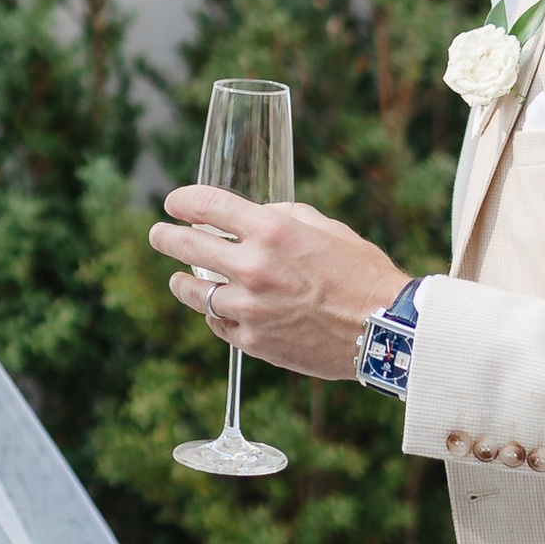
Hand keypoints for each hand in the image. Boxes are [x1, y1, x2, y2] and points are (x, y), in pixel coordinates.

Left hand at [148, 185, 405, 383]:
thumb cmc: (362, 272)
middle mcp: (253, 267)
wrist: (386, 329)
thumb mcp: (324, 227)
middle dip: (166, 237)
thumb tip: (252, 218)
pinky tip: (214, 308)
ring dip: (183, 282)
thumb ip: (282, 216)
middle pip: (187, 247)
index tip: (173, 202)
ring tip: (179, 278)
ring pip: (196, 292)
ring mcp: (250, 308)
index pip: (206, 206)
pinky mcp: (254, 342)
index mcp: (271, 231)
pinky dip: (214, 314)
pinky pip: (218, 324)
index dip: (182, 201)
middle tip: (158, 234)